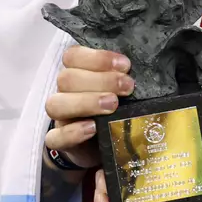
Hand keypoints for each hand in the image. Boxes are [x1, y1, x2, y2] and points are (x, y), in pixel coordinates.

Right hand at [43, 46, 134, 170]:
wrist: (104, 145)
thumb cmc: (114, 110)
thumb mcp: (120, 91)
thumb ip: (124, 78)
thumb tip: (146, 69)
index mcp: (77, 73)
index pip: (73, 56)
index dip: (97, 58)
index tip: (125, 65)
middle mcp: (65, 93)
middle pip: (66, 79)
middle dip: (100, 80)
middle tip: (127, 87)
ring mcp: (60, 118)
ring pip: (55, 104)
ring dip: (85, 102)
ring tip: (112, 105)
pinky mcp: (59, 142)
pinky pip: (55, 138)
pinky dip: (72, 132)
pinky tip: (92, 129)